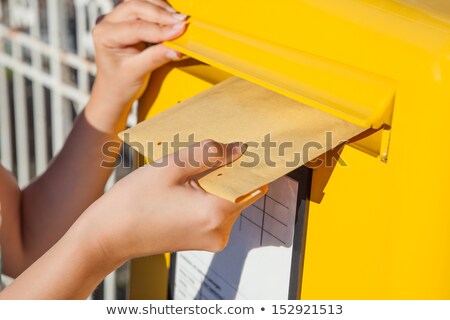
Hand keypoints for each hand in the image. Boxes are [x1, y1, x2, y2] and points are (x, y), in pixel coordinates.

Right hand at [88, 140, 267, 264]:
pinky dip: (209, 195)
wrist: (108, 236)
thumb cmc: (133, 202)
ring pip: (228, 200)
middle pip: (240, 191)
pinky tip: (188, 183)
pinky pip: (216, 211)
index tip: (244, 145)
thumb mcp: (171, 166)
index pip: (250, 182)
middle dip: (230, 170)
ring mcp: (212, 239)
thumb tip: (238, 148)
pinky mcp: (203, 240)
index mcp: (215, 213)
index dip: (249, 162)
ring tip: (192, 169)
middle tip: (211, 151)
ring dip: (217, 182)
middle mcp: (219, 231)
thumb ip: (209, 153)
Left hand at [89, 0, 186, 118]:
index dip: (160, 29)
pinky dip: (159, 12)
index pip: (136, 27)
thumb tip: (176, 49)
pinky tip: (171, 20)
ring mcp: (117, 20)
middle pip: (136, 7)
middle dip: (161, 13)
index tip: (180, 30)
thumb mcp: (136, 73)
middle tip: (182, 21)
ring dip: (161, 9)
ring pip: (140, 4)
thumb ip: (156, 58)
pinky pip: (144, 9)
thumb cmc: (118, 85)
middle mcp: (108, 23)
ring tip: (178, 19)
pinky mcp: (128, 21)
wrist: (113, 92)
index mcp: (104, 35)